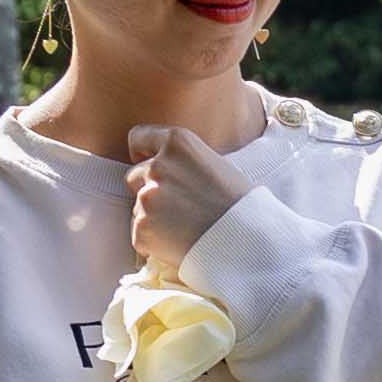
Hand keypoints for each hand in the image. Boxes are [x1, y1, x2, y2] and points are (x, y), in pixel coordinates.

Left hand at [125, 125, 259, 273]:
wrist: (246, 240)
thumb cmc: (241, 204)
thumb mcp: (215, 165)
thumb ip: (185, 163)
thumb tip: (168, 171)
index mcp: (178, 143)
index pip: (139, 137)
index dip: (142, 152)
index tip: (145, 161)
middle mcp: (157, 166)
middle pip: (134, 175)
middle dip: (148, 189)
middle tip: (174, 206)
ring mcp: (147, 198)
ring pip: (138, 207)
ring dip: (153, 218)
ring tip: (184, 229)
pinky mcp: (142, 229)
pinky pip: (140, 235)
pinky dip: (154, 242)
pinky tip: (179, 243)